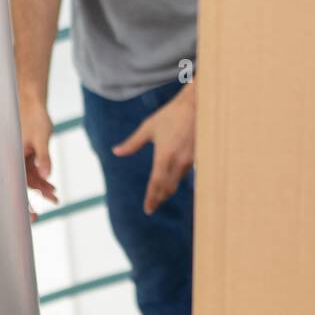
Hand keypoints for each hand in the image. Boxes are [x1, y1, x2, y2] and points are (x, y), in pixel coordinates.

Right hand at [20, 94, 56, 220]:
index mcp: (12, 156)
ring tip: (55, 198)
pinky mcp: (25, 154)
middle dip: (30, 200)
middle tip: (38, 217)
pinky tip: (51, 187)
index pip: (15, 184)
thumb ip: (44, 157)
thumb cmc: (35, 117)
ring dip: (40, 189)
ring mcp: (18, 157)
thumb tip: (47, 176)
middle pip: (20, 185)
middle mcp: (12, 159)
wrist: (33, 102)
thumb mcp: (41, 137)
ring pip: (28, 179)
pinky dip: (41, 179)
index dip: (21, 201)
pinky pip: (32, 171)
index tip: (29, 215)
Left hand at [112, 83, 196, 215]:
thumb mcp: (149, 127)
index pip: (156, 184)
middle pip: (168, 188)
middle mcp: (178, 162)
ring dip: (168, 188)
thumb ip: (132, 143)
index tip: (148, 209)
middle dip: (160, 198)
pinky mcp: (198, 157)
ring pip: (177, 180)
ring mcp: (190, 160)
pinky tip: (174, 178)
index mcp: (164, 156)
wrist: (197, 105)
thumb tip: (116, 151)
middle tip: (153, 206)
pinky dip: (177, 178)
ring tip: (161, 194)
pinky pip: (185, 172)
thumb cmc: (171, 115)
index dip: (151, 198)